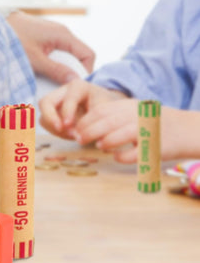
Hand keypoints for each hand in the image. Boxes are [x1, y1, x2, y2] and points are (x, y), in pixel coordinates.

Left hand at [7, 11, 94, 83]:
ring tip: (49, 78)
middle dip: (71, 71)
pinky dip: (52, 61)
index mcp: (63, 35)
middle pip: (77, 55)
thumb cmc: (14, 39)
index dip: (85, 71)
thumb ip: (56, 71)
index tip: (75, 85)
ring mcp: (53, 33)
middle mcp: (61, 32)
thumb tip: (75, 82)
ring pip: (66, 54)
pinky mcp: (44, 36)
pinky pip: (55, 51)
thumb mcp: (35, 60)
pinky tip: (41, 69)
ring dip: (60, 67)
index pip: (88, 54)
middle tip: (60, 85)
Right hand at [39, 79, 123, 137]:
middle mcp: (62, 91)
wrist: (104, 106)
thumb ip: (95, 119)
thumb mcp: (106, 108)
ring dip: (53, 127)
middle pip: (45, 102)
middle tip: (60, 129)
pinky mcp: (52, 113)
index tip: (68, 125)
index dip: (67, 111)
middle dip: (50, 117)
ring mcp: (55, 102)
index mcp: (78, 86)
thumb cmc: (105, 105)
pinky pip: (46, 123)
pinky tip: (69, 134)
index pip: (68, 97)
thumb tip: (83, 135)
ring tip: (71, 135)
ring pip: (43, 115)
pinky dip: (55, 131)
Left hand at [73, 100, 199, 162]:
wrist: (187, 129)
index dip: (85, 121)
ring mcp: (148, 130)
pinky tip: (116, 156)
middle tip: (79, 139)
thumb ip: (113, 114)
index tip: (75, 130)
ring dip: (105, 141)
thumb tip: (85, 124)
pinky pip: (135, 153)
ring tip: (99, 146)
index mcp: (129, 106)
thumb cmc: (153, 122)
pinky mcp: (156, 147)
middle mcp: (137, 115)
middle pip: (107, 121)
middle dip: (89, 131)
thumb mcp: (133, 110)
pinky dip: (122, 156)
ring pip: (121, 134)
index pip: (101, 110)